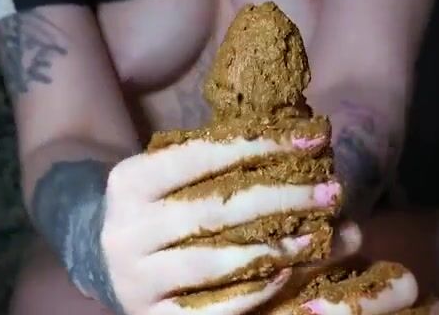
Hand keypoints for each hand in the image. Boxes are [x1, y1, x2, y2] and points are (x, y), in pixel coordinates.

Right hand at [100, 135, 345, 314]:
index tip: (313, 139)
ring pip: (210, 261)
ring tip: (315, 237)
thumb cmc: (162, 212)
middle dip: (280, 197)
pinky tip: (284, 275)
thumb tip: (320, 178)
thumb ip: (238, 173)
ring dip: (271, 249)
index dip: (260, 145)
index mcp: (131, 181)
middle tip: (330, 192)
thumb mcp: (182, 183)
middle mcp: (126, 230)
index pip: (200, 155)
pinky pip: (207, 311)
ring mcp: (134, 278)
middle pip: (213, 210)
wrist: (108, 263)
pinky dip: (250, 293)